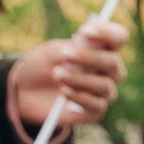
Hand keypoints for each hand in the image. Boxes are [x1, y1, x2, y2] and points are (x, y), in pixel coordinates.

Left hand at [11, 18, 128, 131]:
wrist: (25, 91)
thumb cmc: (43, 66)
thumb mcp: (51, 52)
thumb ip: (70, 48)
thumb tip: (89, 45)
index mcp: (102, 48)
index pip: (119, 37)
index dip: (107, 33)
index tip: (85, 31)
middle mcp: (109, 70)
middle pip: (113, 62)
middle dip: (88, 57)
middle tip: (66, 55)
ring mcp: (103, 92)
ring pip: (105, 86)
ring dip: (80, 79)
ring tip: (58, 75)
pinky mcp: (94, 112)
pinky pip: (97, 106)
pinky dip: (80, 97)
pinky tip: (64, 92)